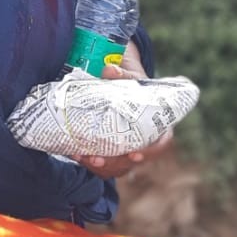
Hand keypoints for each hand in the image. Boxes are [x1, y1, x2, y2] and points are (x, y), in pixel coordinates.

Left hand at [70, 43, 173, 179]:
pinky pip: (103, 164)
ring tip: (82, 156)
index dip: (150, 151)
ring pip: (117, 166)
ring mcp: (127, 149)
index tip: (135, 154)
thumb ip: (120, 74)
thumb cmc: (130, 84)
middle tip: (97, 158)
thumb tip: (108, 70)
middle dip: (114, 162)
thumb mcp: (128, 77)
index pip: (160, 142)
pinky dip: (89, 161)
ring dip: (100, 165)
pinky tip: (75, 153)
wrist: (120, 87)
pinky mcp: (112, 153)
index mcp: (157, 124)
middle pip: (133, 160)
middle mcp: (144, 141)